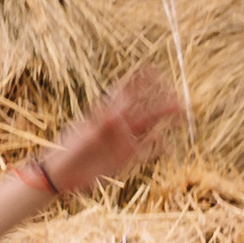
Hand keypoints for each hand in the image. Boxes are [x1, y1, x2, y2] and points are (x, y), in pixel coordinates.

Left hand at [40, 66, 184, 195]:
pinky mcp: (124, 159)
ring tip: (182, 112)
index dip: (140, 80)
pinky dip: (158, 148)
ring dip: (165, 120)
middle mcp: (119, 125)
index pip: (127, 91)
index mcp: (107, 113)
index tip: (153, 69)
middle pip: (145, 108)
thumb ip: (103, 123)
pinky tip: (170, 146)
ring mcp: (123, 141)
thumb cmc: (67, 149)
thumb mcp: (85, 133)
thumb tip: (120, 111)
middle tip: (180, 95)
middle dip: (162, 100)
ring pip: (149, 126)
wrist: (61, 174)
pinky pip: (146, 151)